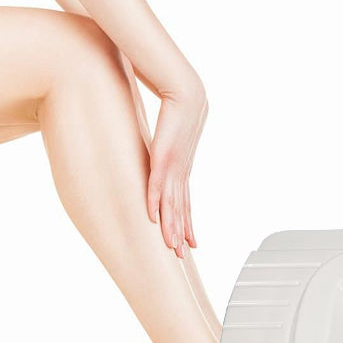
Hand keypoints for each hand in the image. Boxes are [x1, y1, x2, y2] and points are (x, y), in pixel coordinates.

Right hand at [147, 84, 207, 256]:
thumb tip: (160, 148)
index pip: (185, 200)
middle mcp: (181, 169)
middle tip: (183, 254)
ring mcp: (174, 165)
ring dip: (171, 225)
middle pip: (182, 207)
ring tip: (172, 246)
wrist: (184, 88)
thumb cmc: (177, 108)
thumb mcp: (171, 133)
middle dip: (182, 231)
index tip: (190, 241)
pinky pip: (157, 183)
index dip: (186, 221)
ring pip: (172, 202)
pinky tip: (152, 218)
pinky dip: (154, 201)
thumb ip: (165, 145)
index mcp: (182, 166)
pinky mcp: (163, 156)